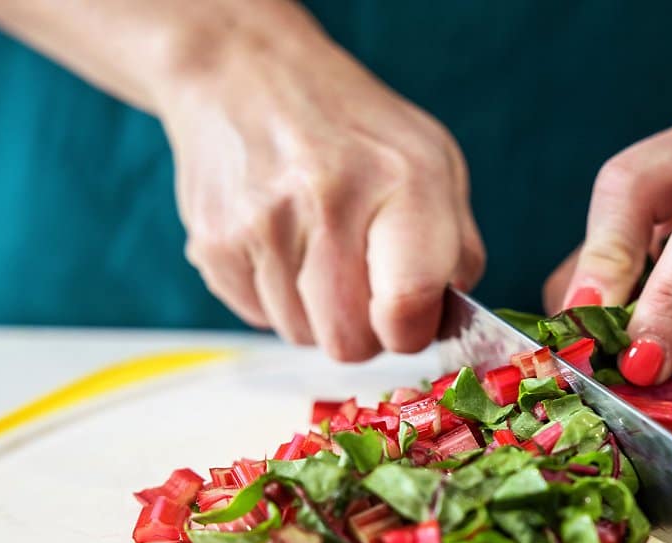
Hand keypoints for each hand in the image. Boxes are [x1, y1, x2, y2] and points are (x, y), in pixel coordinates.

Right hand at [159, 16, 482, 359]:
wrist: (246, 71)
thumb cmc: (354, 128)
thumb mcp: (432, 161)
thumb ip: (456, 246)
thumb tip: (446, 317)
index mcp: (403, 180)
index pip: (407, 307)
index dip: (410, 332)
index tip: (408, 318)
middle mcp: (329, 198)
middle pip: (349, 342)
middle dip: (362, 330)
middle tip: (363, 287)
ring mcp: (263, 221)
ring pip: (301, 335)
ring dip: (315, 313)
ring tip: (316, 250)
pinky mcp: (214, 241)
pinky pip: (257, 318)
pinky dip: (273, 297)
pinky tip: (280, 245)